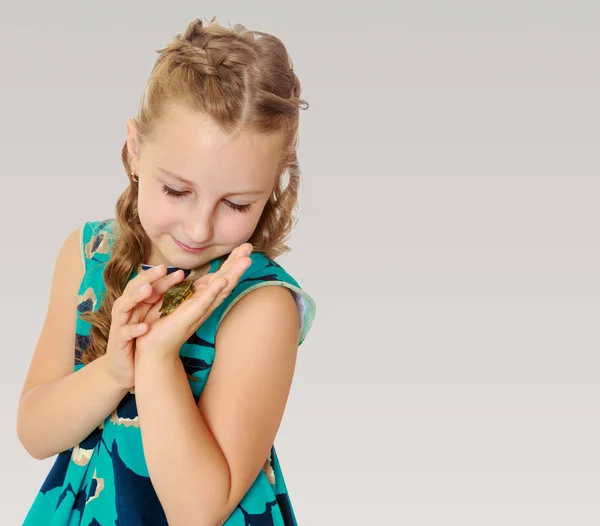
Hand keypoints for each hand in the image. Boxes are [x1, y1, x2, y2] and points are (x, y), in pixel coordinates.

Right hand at [104, 264, 189, 388]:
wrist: (126, 365)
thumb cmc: (140, 337)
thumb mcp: (152, 316)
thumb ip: (162, 300)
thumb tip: (184, 283)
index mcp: (136, 302)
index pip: (147, 283)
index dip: (160, 276)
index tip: (179, 271)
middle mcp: (126, 308)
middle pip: (134, 288)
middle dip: (148, 278)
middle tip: (162, 269)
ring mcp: (120, 323)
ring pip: (124, 305)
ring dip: (136, 296)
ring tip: (148, 290)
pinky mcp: (118, 340)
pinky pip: (124, 332)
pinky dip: (133, 329)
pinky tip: (145, 327)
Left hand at [134, 243, 252, 360]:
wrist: (152, 347)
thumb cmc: (160, 323)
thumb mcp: (171, 297)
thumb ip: (182, 286)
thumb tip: (187, 274)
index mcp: (201, 296)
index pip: (220, 275)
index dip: (232, 261)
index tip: (243, 246)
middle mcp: (205, 303)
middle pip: (226, 279)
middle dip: (238, 263)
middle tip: (250, 247)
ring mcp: (200, 310)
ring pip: (221, 289)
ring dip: (233, 274)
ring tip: (246, 261)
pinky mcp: (190, 316)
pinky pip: (204, 302)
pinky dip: (214, 291)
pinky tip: (222, 281)